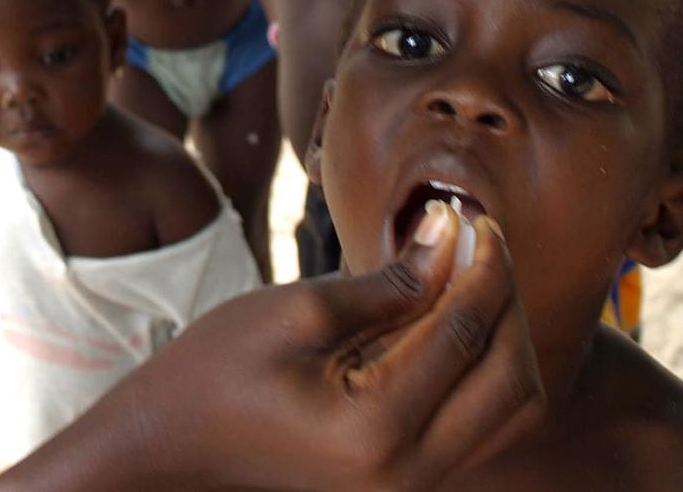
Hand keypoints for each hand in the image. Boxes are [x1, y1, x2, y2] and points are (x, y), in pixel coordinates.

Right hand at [77, 212, 542, 490]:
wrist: (170, 444)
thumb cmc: (216, 372)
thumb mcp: (297, 311)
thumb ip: (387, 281)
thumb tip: (454, 235)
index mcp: (377, 430)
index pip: (465, 336)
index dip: (482, 267)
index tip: (475, 217)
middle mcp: (410, 475)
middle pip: (511, 382)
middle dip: (504, 302)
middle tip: (478, 242)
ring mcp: (411, 488)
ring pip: (509, 410)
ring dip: (501, 337)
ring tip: (466, 276)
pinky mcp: (405, 482)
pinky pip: (478, 426)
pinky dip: (477, 368)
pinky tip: (446, 317)